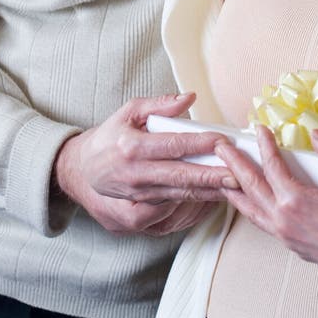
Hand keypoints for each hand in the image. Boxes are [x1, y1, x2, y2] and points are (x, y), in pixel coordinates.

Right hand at [54, 93, 236, 234]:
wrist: (79, 171)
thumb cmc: (109, 137)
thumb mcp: (129, 111)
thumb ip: (160, 104)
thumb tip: (190, 98)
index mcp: (131, 147)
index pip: (174, 146)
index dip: (200, 144)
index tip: (223, 141)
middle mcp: (134, 176)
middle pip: (180, 177)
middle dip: (212, 176)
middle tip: (238, 174)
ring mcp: (134, 200)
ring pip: (178, 197)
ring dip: (207, 194)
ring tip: (232, 188)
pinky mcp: (134, 219)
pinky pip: (168, 214)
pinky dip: (189, 208)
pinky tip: (209, 200)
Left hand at [215, 126, 317, 282]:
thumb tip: (317, 134)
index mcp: (295, 201)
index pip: (271, 166)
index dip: (264, 144)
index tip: (258, 129)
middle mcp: (285, 221)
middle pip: (251, 187)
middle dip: (233, 165)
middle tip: (221, 148)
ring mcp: (287, 237)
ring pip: (252, 211)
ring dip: (236, 192)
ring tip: (224, 180)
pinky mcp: (295, 247)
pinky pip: (264, 225)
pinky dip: (253, 210)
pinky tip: (255, 205)